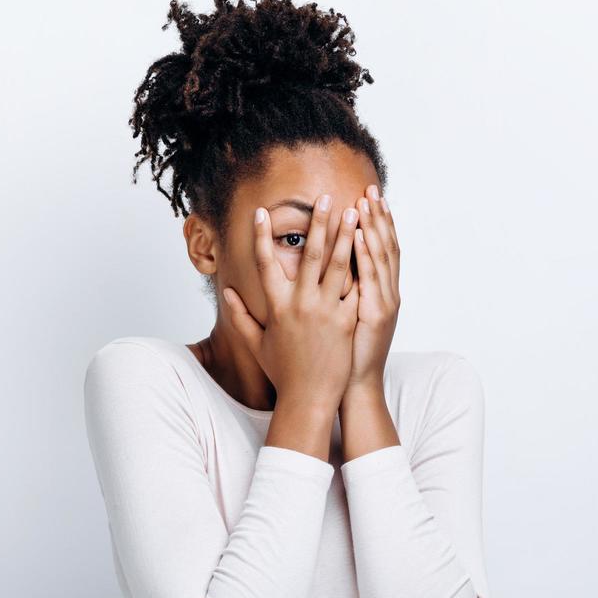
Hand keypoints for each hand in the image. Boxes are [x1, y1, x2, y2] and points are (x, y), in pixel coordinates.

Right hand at [224, 193, 360, 410]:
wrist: (309, 399)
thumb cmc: (283, 372)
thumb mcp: (258, 343)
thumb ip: (241, 316)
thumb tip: (227, 292)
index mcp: (277, 306)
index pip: (265, 264)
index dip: (261, 237)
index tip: (260, 212)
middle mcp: (300, 304)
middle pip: (308, 254)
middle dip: (317, 223)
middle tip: (324, 198)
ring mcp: (325, 311)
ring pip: (337, 264)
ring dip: (345, 235)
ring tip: (353, 211)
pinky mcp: (346, 320)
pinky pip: (356, 287)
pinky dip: (363, 265)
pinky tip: (370, 246)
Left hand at [348, 184, 399, 394]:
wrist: (355, 385)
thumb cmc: (344, 356)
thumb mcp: (346, 318)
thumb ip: (343, 292)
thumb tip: (330, 272)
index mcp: (379, 292)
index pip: (381, 249)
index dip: (378, 223)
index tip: (369, 198)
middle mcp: (386, 293)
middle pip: (386, 246)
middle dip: (379, 216)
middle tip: (372, 188)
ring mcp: (383, 303)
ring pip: (382, 257)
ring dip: (374, 227)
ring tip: (367, 202)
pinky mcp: (375, 314)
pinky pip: (371, 279)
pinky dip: (368, 255)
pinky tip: (361, 235)